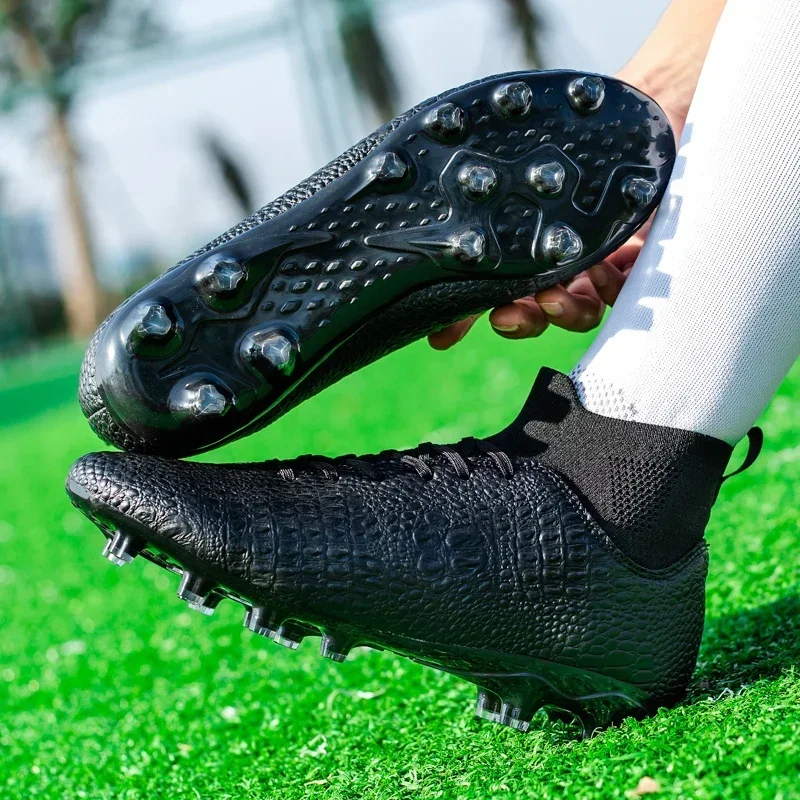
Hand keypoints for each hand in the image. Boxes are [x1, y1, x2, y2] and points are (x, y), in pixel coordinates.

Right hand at [428, 95, 685, 349]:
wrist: (649, 95)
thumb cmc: (575, 124)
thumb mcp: (522, 156)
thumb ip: (489, 195)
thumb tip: (429, 223)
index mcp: (528, 238)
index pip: (498, 287)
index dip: (471, 316)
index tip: (446, 334)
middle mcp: (562, 254)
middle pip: (539, 308)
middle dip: (522, 320)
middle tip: (507, 317)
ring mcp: (602, 258)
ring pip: (580, 308)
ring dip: (563, 312)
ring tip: (554, 297)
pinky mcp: (643, 255)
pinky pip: (625, 290)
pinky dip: (610, 289)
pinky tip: (601, 269)